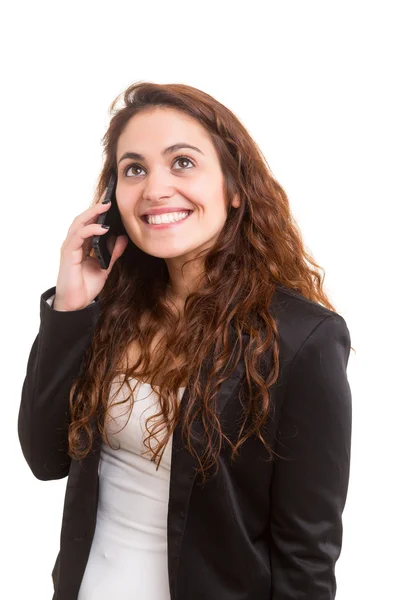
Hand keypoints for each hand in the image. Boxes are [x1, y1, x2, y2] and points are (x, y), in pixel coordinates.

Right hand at [53, 190, 128, 310]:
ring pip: (79, 223)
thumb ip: (114, 253)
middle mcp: (74, 243)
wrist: (77, 303)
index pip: (89, 223)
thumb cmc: (86, 286)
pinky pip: (78, 236)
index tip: (112, 204)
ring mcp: (70, 247)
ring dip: (92, 213)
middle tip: (110, 199)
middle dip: (96, 208)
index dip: (99, 212)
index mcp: (82, 245)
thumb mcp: (106, 267)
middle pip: (83, 219)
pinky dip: (90, 230)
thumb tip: (123, 238)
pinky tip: (102, 227)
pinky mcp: (68, 254)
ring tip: (106, 206)